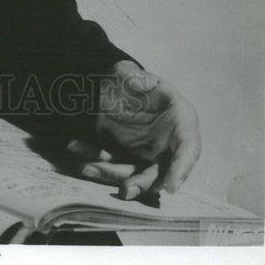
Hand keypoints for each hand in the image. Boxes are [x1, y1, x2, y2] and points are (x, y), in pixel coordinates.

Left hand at [67, 61, 200, 200]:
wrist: (108, 81)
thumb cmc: (129, 78)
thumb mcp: (135, 74)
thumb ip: (138, 79)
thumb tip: (138, 83)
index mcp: (179, 119)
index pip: (188, 148)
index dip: (181, 169)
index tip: (171, 186)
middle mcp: (165, 142)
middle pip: (159, 171)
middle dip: (141, 183)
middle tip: (126, 190)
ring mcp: (144, 153)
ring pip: (131, 172)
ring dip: (110, 172)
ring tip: (88, 167)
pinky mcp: (123, 155)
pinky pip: (109, 161)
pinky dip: (92, 157)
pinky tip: (75, 147)